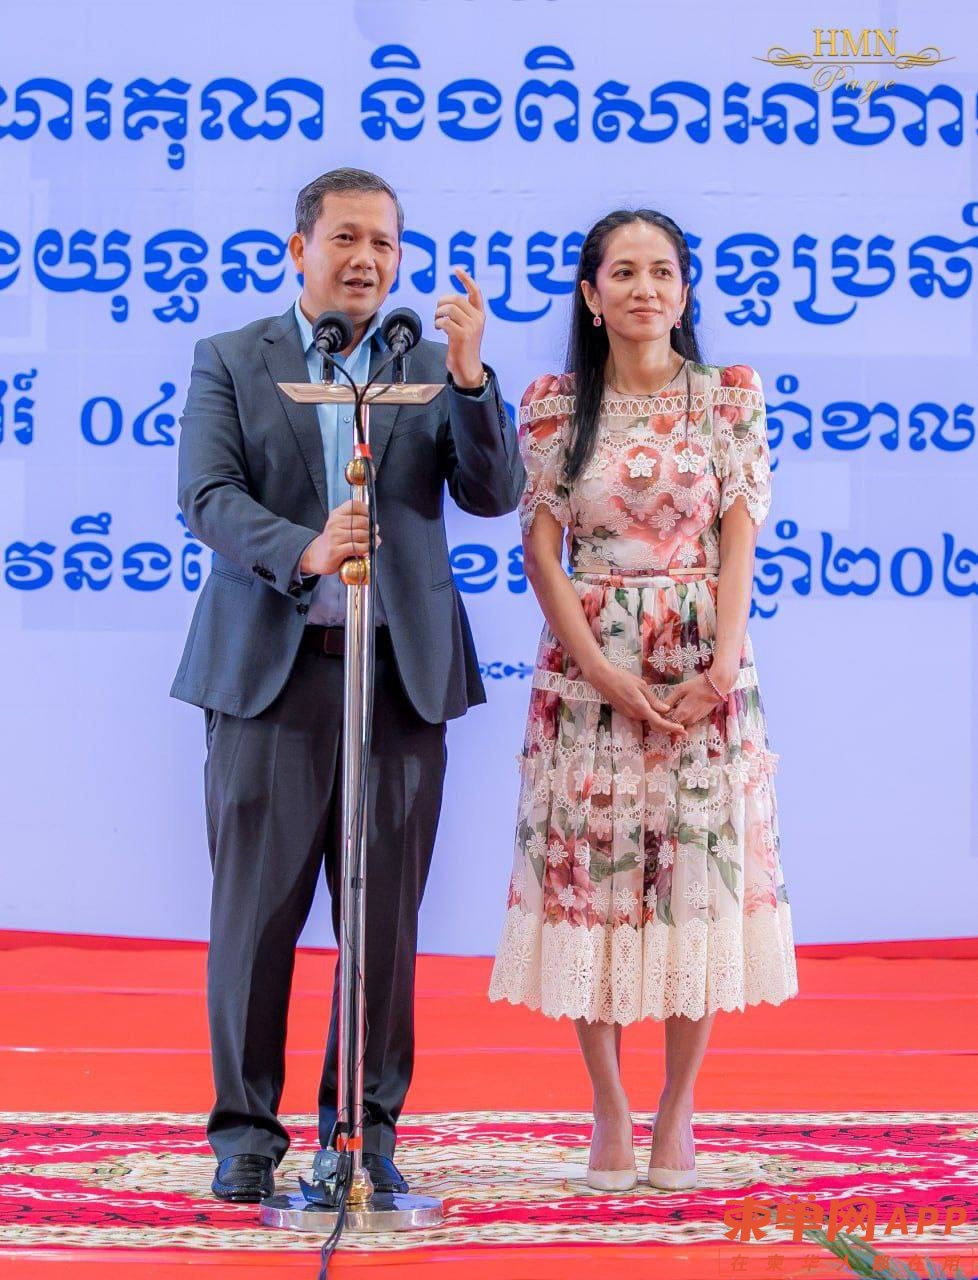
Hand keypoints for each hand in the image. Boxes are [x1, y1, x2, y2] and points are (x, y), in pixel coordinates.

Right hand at [300, 500, 377, 576]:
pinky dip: (365, 548)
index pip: (354, 505)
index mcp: (336, 515)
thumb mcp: (339, 526)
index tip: (371, 517)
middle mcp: (334, 523)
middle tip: (374, 532)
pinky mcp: (336, 550)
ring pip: (361, 534)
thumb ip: (355, 523)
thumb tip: (374, 527)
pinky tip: (366, 550)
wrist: (316, 556)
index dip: (366, 510)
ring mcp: (334, 537)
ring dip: (370, 540)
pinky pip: (357, 547)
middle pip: (361, 521)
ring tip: (372, 542)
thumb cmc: (332, 542)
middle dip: (372, 528)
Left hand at [434, 267, 484, 386]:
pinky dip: (438, 323)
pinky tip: (439, 329)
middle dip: (441, 303)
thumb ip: (462, 314)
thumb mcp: (467, 327)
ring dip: (438, 314)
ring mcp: (471, 327)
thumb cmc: (463, 347)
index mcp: (480, 315)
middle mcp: (478, 319)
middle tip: (438, 313)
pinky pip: (445, 321)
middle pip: (455, 298)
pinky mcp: (462, 336)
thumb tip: (447, 301)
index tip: (456, 269)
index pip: (475, 292)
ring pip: (449, 309)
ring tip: (438, 322)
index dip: (466, 279)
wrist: (467, 368)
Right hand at [586, 661, 686, 737]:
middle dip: (667, 726)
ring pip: (647, 720)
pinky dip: (649, 716)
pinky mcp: (625, 712)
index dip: (672, 727)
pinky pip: (640, 716)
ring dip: (658, 721)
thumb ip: (654, 699)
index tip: (682, 729)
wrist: (603, 678)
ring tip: (670, 718)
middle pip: (654, 724)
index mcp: (641, 707)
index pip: (659, 722)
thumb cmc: (622, 678)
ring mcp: (629, 714)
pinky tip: (654, 711)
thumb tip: (666, 709)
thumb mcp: (642, 685)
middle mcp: (635, 714)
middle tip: (680, 727)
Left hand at [660, 671, 728, 729]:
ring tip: (668, 713)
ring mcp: (696, 720)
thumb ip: (669, 700)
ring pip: (681, 725)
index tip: (655, 717)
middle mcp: (689, 720)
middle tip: (659, 716)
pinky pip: (688, 722)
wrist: (718, 685)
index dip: (660, 722)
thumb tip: (660, 709)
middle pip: (674, 727)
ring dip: (675, 722)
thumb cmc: (699, 684)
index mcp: (682, 713)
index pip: (667, 725)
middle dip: (666, 723)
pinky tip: (680, 710)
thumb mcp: (681, 689)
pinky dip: (683, 719)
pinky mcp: (701, 717)